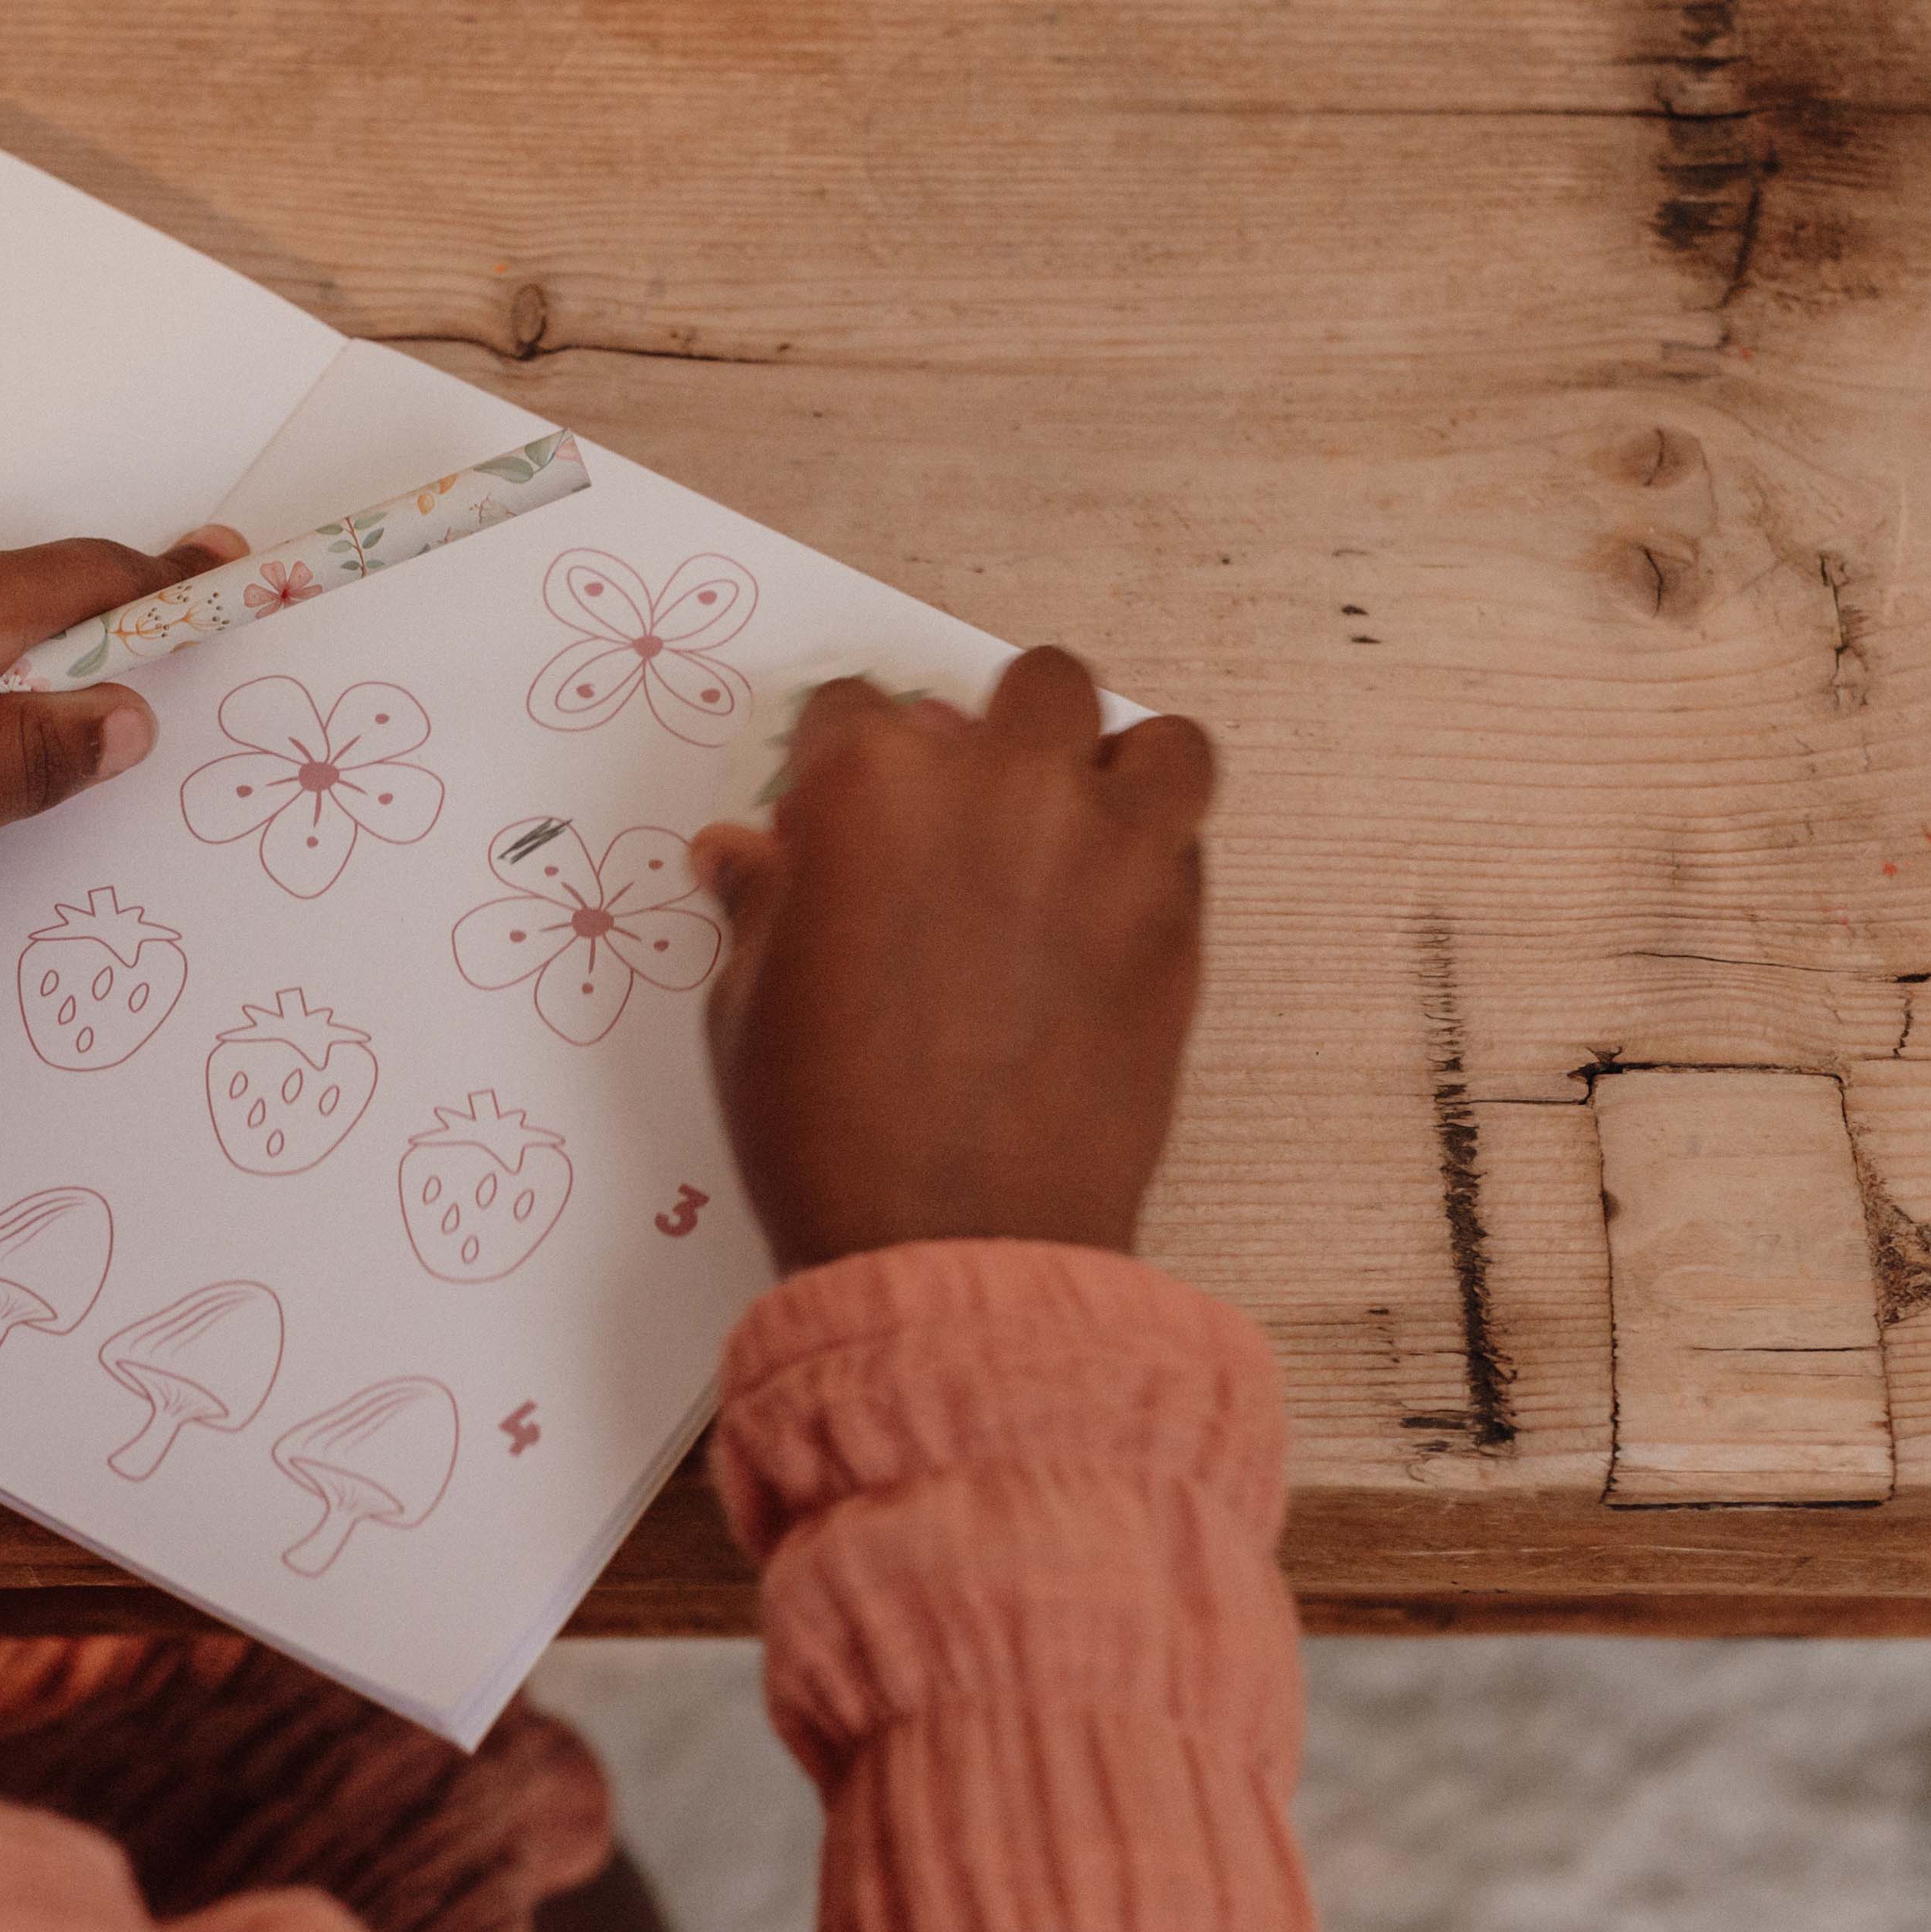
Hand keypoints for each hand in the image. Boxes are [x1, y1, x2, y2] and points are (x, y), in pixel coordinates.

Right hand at [686, 651, 1215, 1270]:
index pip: (854, 708)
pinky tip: (1103, 910)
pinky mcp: (1177, 916)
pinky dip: (1154, 849)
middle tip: (963, 821)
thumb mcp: (748, 1004)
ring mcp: (1103, 843)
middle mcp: (997, 785)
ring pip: (1140, 735)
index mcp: (868, 788)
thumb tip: (744, 853)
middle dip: (988, 740)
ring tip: (1070, 835)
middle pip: (1020, 688)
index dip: (841, 768)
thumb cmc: (827, 1129)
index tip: (839, 823)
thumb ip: (762, 903)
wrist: (951, 1243)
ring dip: (1106, 767)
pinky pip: (1186, 833)